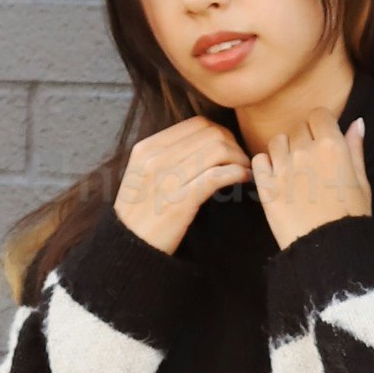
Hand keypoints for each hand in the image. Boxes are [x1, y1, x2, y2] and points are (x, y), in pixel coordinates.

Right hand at [113, 116, 253, 251]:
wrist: (128, 248)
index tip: (231, 149)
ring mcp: (166, 179)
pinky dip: (237, 173)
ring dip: (240, 159)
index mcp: (147, 147)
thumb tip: (203, 143)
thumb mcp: (143, 175)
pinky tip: (244, 179)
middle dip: (235, 145)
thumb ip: (167, 156)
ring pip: (218, 150)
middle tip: (243, 162)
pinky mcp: (179, 202)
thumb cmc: (141, 213)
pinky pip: (217, 176)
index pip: (197, 124)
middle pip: (211, 134)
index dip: (222, 133)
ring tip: (245, 171)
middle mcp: (155, 158)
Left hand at [252, 113, 373, 248]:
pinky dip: (265, 164)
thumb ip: (356, 148)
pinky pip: (259, 160)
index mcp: (332, 146)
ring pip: (276, 141)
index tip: (322, 135)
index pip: (318, 114)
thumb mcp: (361, 181)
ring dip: (283, 149)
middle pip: (297, 127)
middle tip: (310, 159)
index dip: (320, 123)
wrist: (328, 248)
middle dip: (304, 137)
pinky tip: (277, 176)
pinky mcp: (266, 186)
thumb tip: (356, 122)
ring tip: (293, 168)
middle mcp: (305, 151)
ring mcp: (283, 168)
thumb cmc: (351, 216)